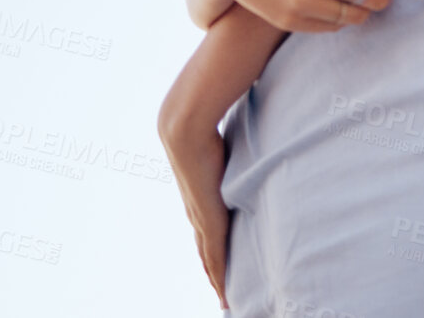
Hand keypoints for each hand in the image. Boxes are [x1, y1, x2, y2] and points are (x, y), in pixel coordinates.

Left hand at [162, 114, 232, 308]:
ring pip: (209, 259)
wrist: (186, 131)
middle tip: (221, 290)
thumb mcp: (220, 143)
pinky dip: (219, 277)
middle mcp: (197, 213)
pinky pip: (216, 258)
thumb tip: (238, 132)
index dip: (211, 248)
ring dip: (216, 278)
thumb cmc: (204, 129)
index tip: (216, 262)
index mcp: (199, 198)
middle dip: (213, 271)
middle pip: (205, 251)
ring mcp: (201, 219)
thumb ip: (228, 146)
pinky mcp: (209, 223)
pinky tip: (224, 292)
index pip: (206, 231)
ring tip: (223, 295)